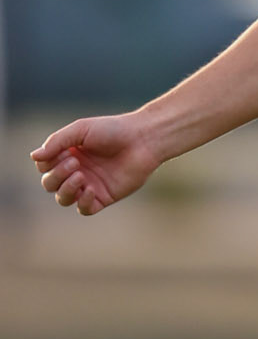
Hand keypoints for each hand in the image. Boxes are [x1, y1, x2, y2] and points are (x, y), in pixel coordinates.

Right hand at [32, 114, 164, 215]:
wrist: (142, 140)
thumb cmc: (112, 130)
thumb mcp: (80, 130)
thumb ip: (56, 142)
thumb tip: (34, 157)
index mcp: (67, 154)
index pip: (44, 167)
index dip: (47, 163)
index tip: (63, 152)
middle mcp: (76, 171)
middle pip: (50, 184)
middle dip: (56, 176)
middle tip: (76, 163)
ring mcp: (89, 185)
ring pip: (64, 198)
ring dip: (66, 189)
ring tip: (81, 176)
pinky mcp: (104, 196)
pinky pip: (85, 209)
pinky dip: (82, 202)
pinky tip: (89, 189)